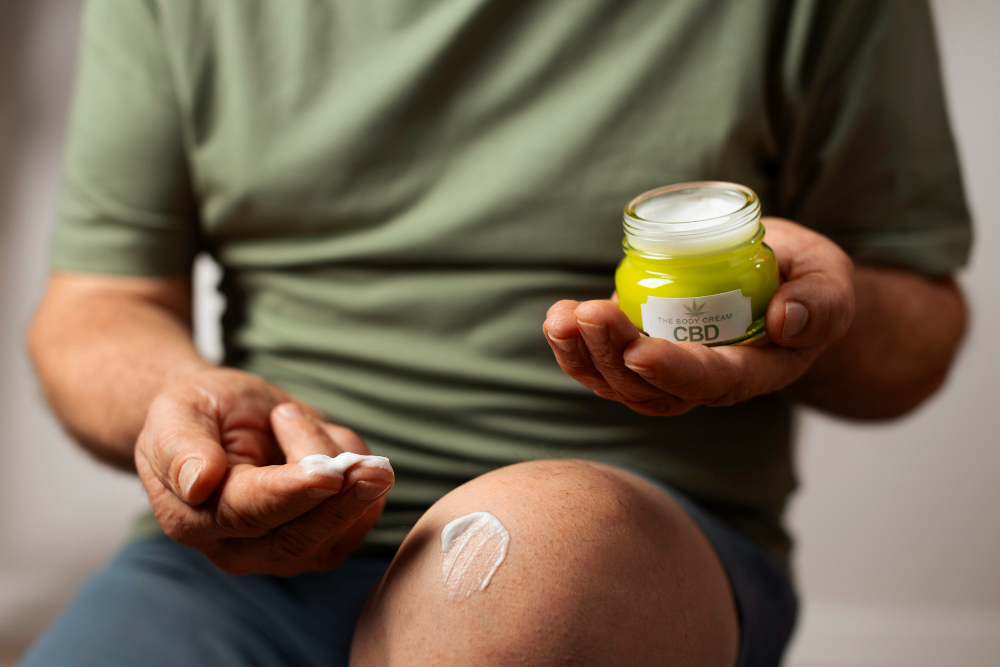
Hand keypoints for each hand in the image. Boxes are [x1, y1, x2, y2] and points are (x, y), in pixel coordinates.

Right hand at [134, 368, 393, 574]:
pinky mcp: (325, 540)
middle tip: (375, 468)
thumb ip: (180, 448)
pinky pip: (361, 514)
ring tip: (293, 415)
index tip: (327, 473)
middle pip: (301, 535)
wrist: (222, 419)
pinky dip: (355, 465)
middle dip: (341, 501)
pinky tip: (321, 438)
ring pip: (337, 524)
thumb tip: (200, 482)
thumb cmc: (197, 414)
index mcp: (194, 519)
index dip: (290, 493)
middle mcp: (240, 548)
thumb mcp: (176, 412)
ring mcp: (286, 550)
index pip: (249, 513)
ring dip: (343, 465)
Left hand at [542, 218, 854, 415]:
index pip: (710, 382)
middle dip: (613, 354)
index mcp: (753, 372)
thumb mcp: (830, 281)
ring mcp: (667, 371)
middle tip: (587, 314)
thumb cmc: (807, 281)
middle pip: (652, 388)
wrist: (780, 282)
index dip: (673, 371)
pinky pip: (602, 365)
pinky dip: (574, 348)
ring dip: (583, 355)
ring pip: (619, 383)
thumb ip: (820, 301)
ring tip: (561, 318)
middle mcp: (704, 382)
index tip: (640, 350)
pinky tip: (558, 321)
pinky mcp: (641, 351)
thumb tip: (787, 318)